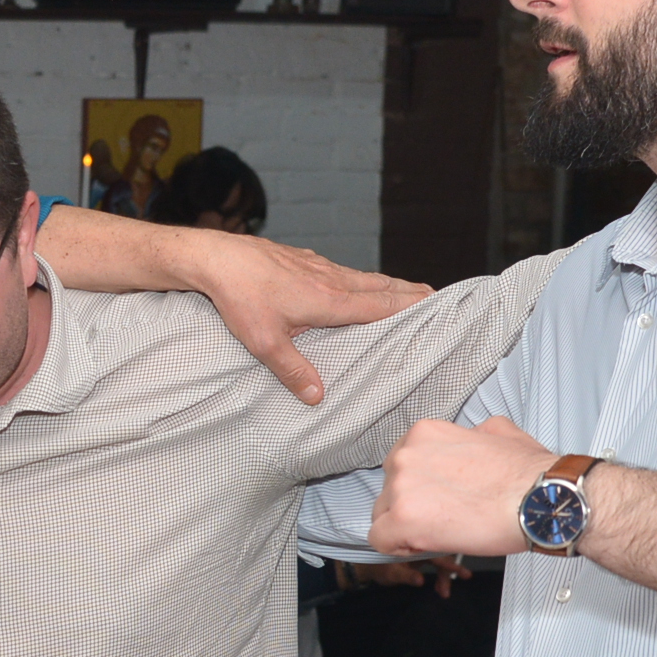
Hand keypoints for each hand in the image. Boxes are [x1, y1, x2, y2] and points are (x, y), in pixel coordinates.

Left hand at [178, 233, 431, 406]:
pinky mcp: (303, 260)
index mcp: (330, 301)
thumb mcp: (264, 342)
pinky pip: (343, 270)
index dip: (411, 307)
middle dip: (409, 293)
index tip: (438, 308)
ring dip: (387, 284)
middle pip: (380, 286)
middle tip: (436, 297)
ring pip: (363, 276)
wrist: (217, 258)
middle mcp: (331, 279)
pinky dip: (361, 278)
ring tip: (406, 290)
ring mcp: (318, 266)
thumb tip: (317, 397)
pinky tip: (356, 282)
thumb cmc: (240, 298)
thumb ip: (293, 370)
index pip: (381, 305)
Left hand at [342, 556, 476, 597]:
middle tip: (446, 591)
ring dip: (444, 576)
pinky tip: (439, 588)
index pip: (436, 550)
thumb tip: (421, 580)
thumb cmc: (377, 568)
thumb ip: (405, 576)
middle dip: (448, 571)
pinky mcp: (421, 557)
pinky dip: (439, 575)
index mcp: (413, 544)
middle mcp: (419, 545)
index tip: (462, 573)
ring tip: (443, 592)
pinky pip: (435, 563)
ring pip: (440, 560)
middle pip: (441, 554)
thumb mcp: (390, 574)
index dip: (450, 562)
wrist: (367, 567)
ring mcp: (421, 551)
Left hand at [369, 414, 554, 558]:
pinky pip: (380, 540)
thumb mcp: (497, 431)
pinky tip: (427, 544)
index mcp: (424, 434)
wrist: (543, 499)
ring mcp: (402, 488)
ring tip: (442, 531)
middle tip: (443, 516)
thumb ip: (472, 434)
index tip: (436, 498)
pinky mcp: (404, 520)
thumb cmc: (528, 473)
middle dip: (411, 506)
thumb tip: (472, 437)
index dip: (418, 487)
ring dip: (407, 527)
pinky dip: (399, 548)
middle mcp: (407, 457)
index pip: (400, 466)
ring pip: (383, 516)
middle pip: (389, 491)